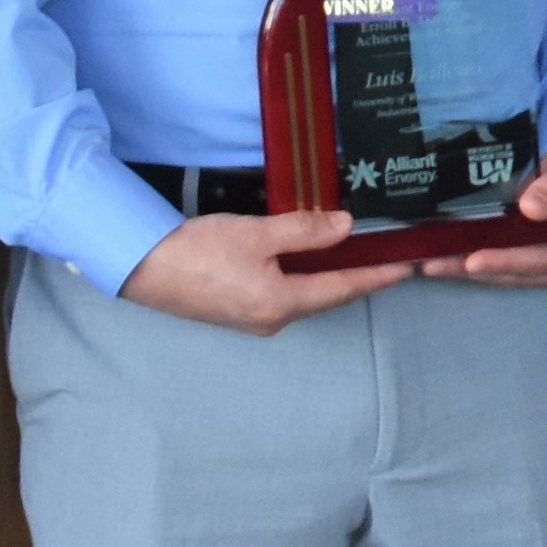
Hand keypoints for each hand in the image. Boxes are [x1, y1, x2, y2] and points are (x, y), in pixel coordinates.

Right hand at [117, 210, 415, 336]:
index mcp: (282, 303)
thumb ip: (303, 231)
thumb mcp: (256, 233)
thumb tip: (346, 227)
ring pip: (304, 295)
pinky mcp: (236, 310)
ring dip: (328, 276)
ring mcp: (253, 318)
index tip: (406, 267)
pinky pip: (282, 293)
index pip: (343, 288)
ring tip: (354, 255)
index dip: (376, 276)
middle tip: (385, 257)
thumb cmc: (197, 251)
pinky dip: (302, 277)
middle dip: (356, 277)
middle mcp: (272, 319)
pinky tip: (306, 260)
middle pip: (326, 295)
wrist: (141, 268)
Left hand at [428, 148, 546, 286]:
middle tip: (433, 265)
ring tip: (431, 264)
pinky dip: (475, 265)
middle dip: (474, 271)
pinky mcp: (536, 268)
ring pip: (505, 276)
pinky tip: (446, 259)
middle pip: (516, 274)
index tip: (472, 261)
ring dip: (467, 271)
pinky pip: (503, 270)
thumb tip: (530, 208)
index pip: (538, 260)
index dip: (504, 261)